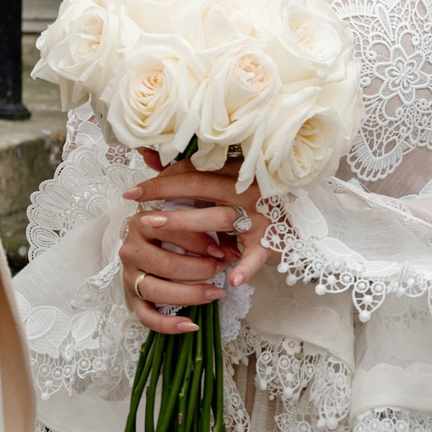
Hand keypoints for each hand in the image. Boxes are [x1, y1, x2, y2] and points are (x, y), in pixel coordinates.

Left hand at [119, 153, 274, 334]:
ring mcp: (259, 216)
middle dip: (163, 193)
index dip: (161, 177)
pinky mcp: (269, 242)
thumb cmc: (251, 197)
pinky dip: (246, 267)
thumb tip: (146, 153)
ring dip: (186, 222)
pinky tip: (231, 279)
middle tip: (134, 202)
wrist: (297, 218)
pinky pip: (257, 255)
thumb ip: (185, 167)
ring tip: (154, 225)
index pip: (193, 169)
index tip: (134, 190)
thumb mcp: (223, 179)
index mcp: (235, 172)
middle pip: (199, 187)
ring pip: (218, 217)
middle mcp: (246, 190)